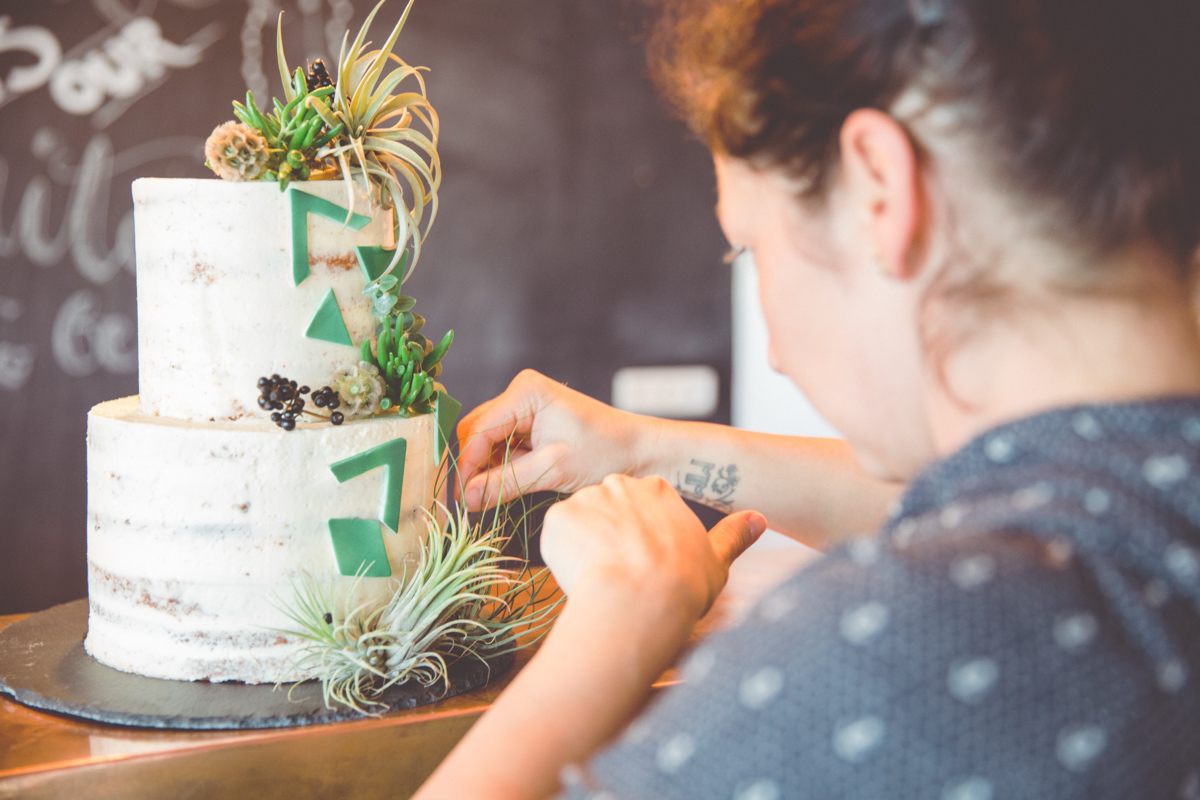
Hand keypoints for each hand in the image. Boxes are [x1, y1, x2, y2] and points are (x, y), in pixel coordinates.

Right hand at [456, 370, 655, 509]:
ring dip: (487, 468)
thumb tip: (467, 499)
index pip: (479, 430)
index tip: (461, 498)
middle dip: (473, 466)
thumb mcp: (552, 470)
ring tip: (491, 496)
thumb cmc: (605, 452)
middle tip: (470, 501)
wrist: (639, 450)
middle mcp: (521, 392)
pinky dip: (501, 466)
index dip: (466, 465)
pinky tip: (507, 484)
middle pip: (477, 432)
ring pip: (487, 441)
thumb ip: (505, 482)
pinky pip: (503, 445)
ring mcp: (525, 407)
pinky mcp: (531, 423)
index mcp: (526, 392)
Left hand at [540, 474, 767, 620]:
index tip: (644, 563)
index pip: (642, 506)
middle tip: (620, 574)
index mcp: (659, 489)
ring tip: (603, 579)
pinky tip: (582, 576)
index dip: (641, 538)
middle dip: (609, 538)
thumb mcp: (717, 561)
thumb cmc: (682, 587)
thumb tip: (759, 519)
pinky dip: (563, 557)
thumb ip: (733, 536)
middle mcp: (621, 484)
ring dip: (585, 547)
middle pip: (607, 510)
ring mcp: (587, 497)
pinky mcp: (558, 517)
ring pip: (579, 523)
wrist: (640, 602)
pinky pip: (556, 537)